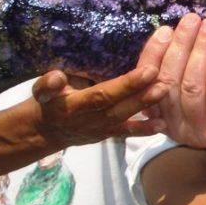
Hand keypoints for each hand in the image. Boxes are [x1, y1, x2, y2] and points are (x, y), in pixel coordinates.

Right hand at [30, 59, 168, 146]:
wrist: (44, 133)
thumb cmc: (46, 104)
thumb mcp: (40, 92)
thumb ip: (47, 85)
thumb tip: (57, 77)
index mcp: (75, 105)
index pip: (104, 94)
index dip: (126, 85)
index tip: (148, 70)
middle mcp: (91, 120)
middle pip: (119, 107)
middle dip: (142, 93)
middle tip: (163, 78)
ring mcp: (101, 129)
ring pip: (126, 118)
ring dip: (147, 106)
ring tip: (166, 91)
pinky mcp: (108, 134)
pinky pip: (127, 132)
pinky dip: (145, 130)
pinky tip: (163, 124)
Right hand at [136, 14, 205, 150]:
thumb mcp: (195, 92)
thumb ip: (181, 70)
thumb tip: (176, 32)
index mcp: (159, 115)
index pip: (147, 81)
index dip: (154, 53)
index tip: (166, 29)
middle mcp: (174, 126)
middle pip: (169, 81)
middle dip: (181, 46)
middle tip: (192, 20)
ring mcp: (198, 132)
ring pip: (192, 87)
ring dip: (200, 51)